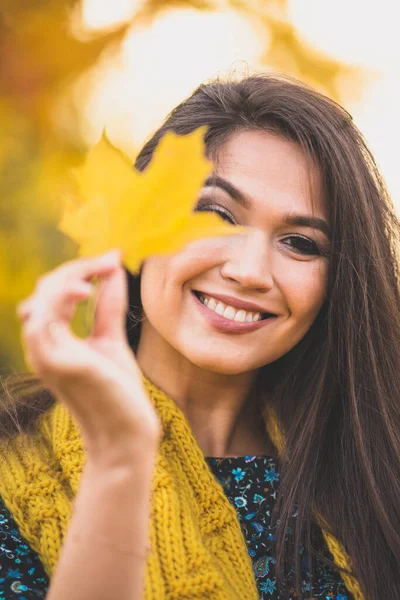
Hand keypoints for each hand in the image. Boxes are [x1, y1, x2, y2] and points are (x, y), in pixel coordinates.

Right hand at [16, 250, 160, 460]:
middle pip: (45, 289)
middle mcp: (42, 346)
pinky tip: (87, 291)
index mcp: (52, 339)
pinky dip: (61, 297)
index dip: (80, 270)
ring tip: (103, 271)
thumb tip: (113, 268)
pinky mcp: (56, 363)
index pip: (53, 292)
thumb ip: (107, 305)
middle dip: (78, 268)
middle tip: (111, 261)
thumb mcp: (110, 338)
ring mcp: (45, 355)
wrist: (126, 431)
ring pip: (42, 298)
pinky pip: (43, 320)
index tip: (112, 258)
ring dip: (72, 276)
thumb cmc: (118, 390)